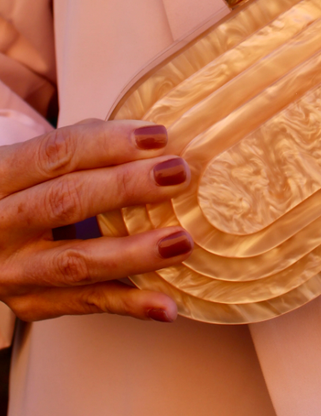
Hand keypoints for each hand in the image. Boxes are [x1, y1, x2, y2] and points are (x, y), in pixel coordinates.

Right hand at [0, 119, 193, 322]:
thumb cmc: (25, 187)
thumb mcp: (35, 160)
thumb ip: (84, 146)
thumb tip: (154, 143)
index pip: (55, 154)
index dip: (108, 144)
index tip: (159, 138)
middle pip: (66, 202)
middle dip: (127, 187)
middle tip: (177, 175)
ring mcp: (12, 271)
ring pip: (76, 262)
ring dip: (134, 253)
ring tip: (181, 242)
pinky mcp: (31, 303)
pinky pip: (86, 304)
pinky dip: (129, 305)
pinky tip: (166, 305)